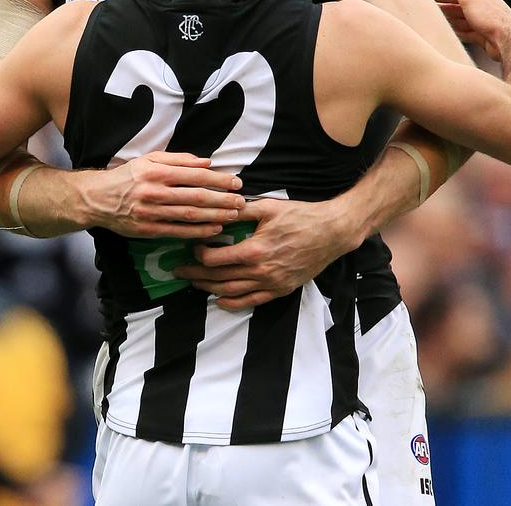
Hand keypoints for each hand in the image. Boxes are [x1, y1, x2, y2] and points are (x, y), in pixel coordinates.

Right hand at [79, 151, 244, 238]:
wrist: (97, 198)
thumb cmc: (127, 176)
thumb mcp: (150, 160)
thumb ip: (179, 160)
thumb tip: (207, 162)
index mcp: (158, 172)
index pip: (196, 175)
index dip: (219, 179)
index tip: (236, 182)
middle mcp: (155, 191)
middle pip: (196, 196)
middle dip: (222, 199)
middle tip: (241, 202)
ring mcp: (152, 212)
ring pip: (190, 215)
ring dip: (215, 216)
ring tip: (233, 215)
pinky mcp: (148, 229)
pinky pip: (178, 231)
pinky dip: (198, 231)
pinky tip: (214, 229)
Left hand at [174, 195, 352, 309]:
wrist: (331, 232)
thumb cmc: (300, 216)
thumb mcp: (268, 207)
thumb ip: (240, 212)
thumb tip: (218, 209)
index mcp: (254, 250)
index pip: (215, 259)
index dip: (198, 255)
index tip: (191, 248)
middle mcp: (260, 271)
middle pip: (219, 279)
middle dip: (195, 276)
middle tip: (179, 272)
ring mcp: (271, 284)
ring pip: (232, 293)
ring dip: (210, 290)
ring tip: (195, 284)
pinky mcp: (281, 290)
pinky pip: (252, 302)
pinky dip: (232, 303)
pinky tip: (220, 299)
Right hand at [429, 0, 510, 62]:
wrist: (508, 41)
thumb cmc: (490, 18)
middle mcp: (481, 6)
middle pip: (455, 6)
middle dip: (439, 8)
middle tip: (421, 9)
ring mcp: (481, 21)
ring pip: (459, 20)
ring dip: (446, 21)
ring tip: (430, 22)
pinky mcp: (482, 35)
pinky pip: (464, 33)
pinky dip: (455, 32)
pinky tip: (445, 34)